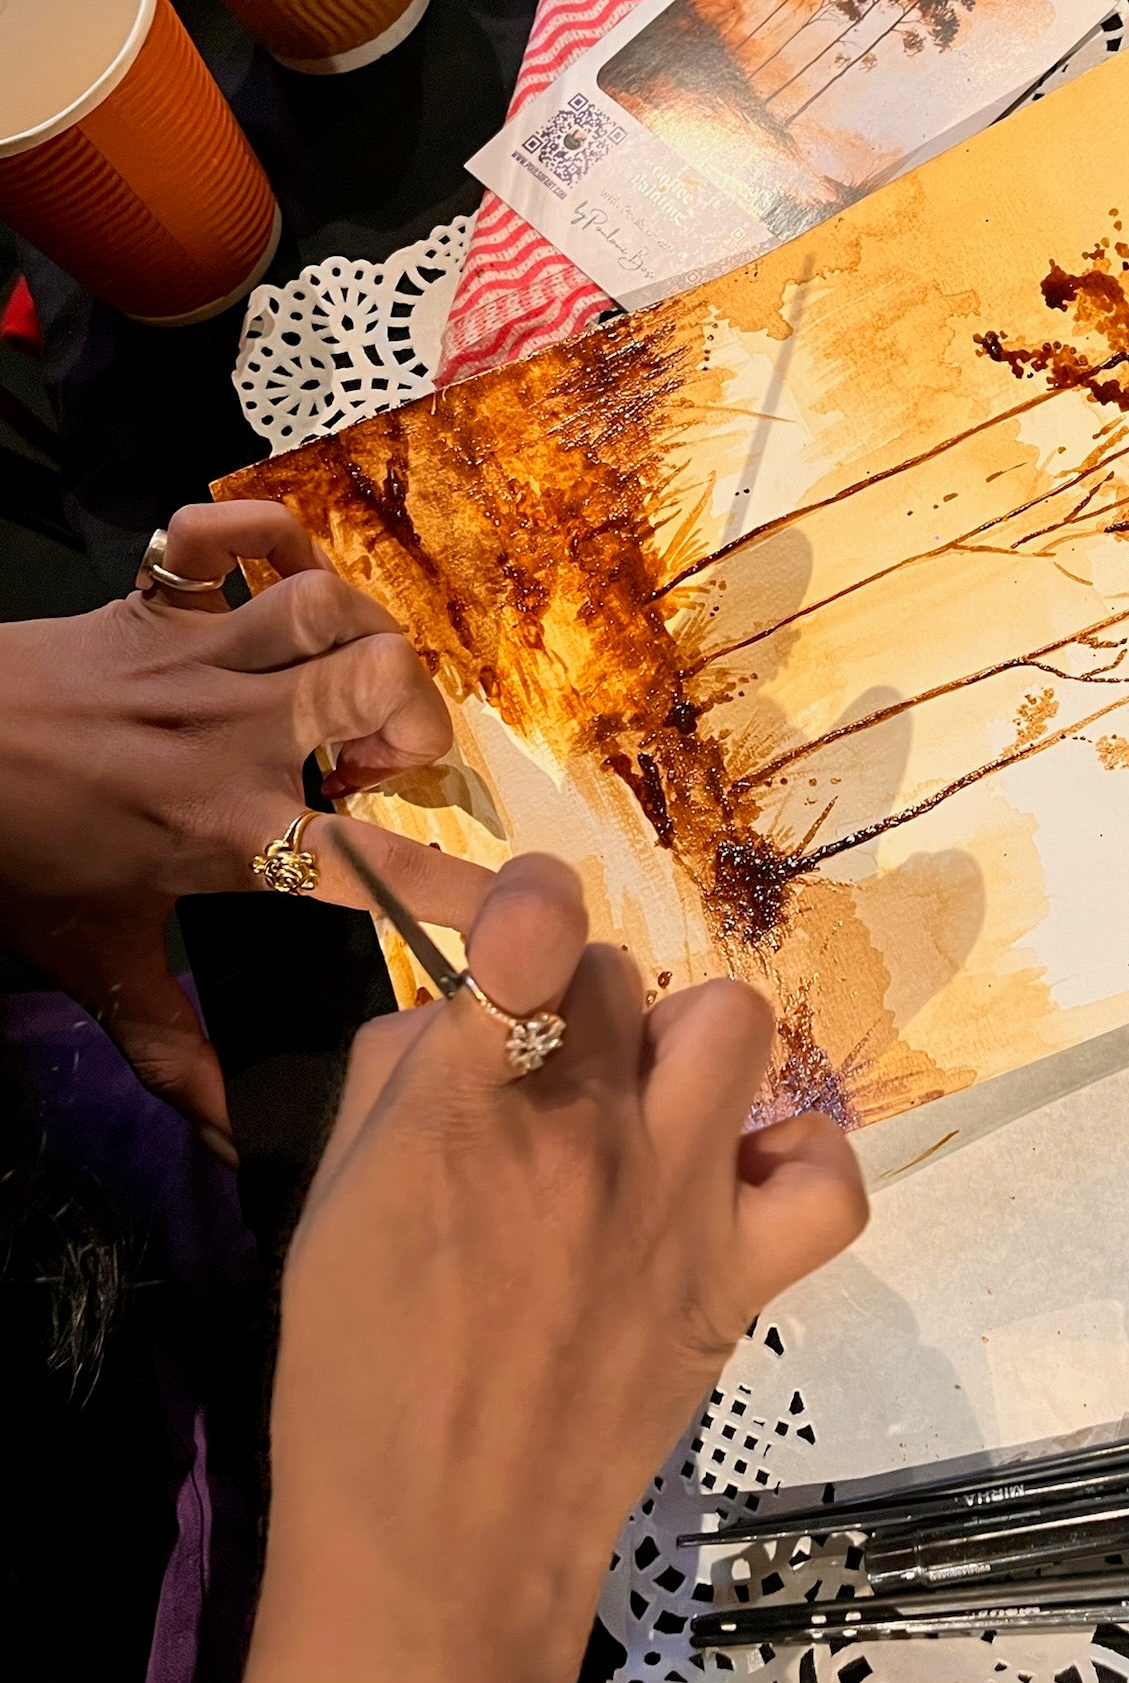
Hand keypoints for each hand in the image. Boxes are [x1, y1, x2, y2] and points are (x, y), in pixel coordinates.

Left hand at [0, 501, 490, 1151]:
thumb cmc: (14, 863)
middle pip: (374, 684)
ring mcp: (195, 656)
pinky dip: (258, 527)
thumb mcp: (94, 964)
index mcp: (228, 832)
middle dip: (417, 716)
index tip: (523, 908)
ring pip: (323, 601)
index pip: (367, 870)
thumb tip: (230, 1155)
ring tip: (349, 671)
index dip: (457, 889)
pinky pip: (224, 532)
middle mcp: (231, 735)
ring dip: (361, 630)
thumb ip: (172, 1053)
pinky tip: (274, 569)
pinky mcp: (155, 599)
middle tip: (394, 756)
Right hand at [243, 855, 867, 1682]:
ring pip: (729, 1020)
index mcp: (468, 1110)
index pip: (531, 926)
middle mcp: (589, 1134)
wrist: (435, 1552)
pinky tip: (730, 1183)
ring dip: (676, 1045)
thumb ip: (394, 1074)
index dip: (522, 892)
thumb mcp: (328, 1200)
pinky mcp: (742, 1279)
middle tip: (541, 1071)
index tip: (507, 917)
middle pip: (614, 968)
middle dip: (570, 999)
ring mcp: (681, 1203)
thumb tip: (455, 1004)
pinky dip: (788, 1162)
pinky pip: (826, 1174)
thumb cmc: (353, 1377)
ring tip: (639, 1110)